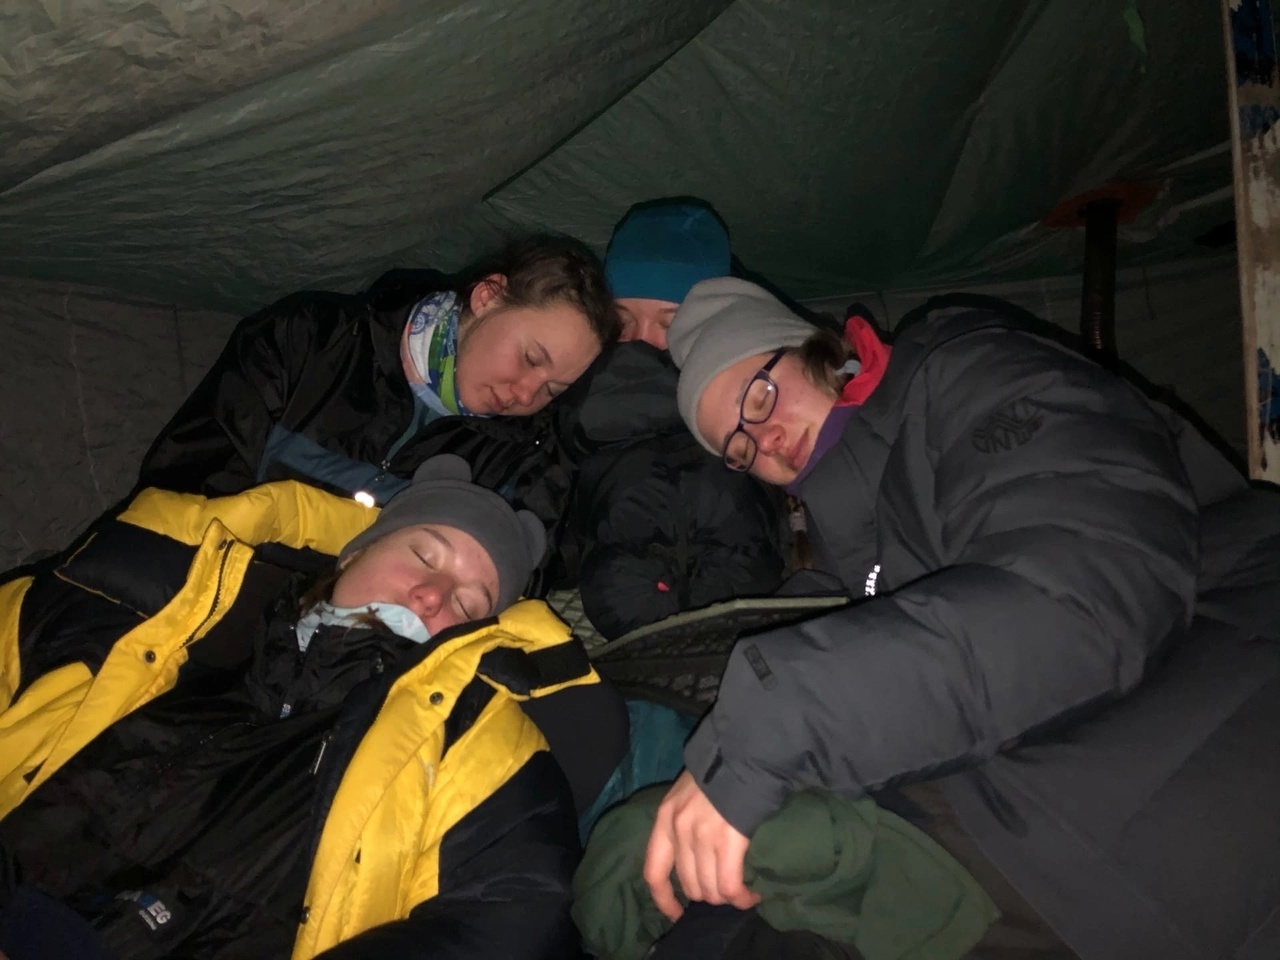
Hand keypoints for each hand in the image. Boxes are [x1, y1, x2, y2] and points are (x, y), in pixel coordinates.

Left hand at [643, 770, 760, 921]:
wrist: (745, 753)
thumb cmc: (720, 771)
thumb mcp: (687, 794)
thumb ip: (682, 823)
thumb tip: (692, 859)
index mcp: (665, 818)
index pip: (653, 872)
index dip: (664, 900)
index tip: (677, 914)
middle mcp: (678, 830)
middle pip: (689, 885)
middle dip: (708, 896)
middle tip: (726, 892)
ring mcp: (702, 836)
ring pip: (710, 890)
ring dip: (727, 898)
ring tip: (742, 895)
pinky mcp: (728, 841)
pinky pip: (729, 885)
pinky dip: (741, 897)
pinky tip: (751, 895)